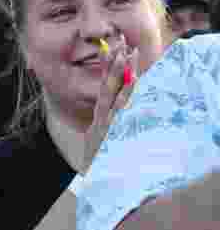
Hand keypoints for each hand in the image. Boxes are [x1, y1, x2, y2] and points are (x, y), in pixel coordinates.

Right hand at [83, 37, 138, 172]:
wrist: (95, 185)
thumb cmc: (100, 166)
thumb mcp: (99, 143)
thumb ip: (105, 128)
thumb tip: (110, 117)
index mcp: (98, 118)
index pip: (104, 87)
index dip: (108, 68)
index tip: (114, 49)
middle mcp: (101, 118)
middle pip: (108, 85)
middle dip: (114, 64)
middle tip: (121, 44)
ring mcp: (107, 123)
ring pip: (115, 93)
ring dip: (121, 72)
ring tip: (127, 54)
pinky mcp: (113, 130)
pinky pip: (123, 108)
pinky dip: (127, 93)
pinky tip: (134, 80)